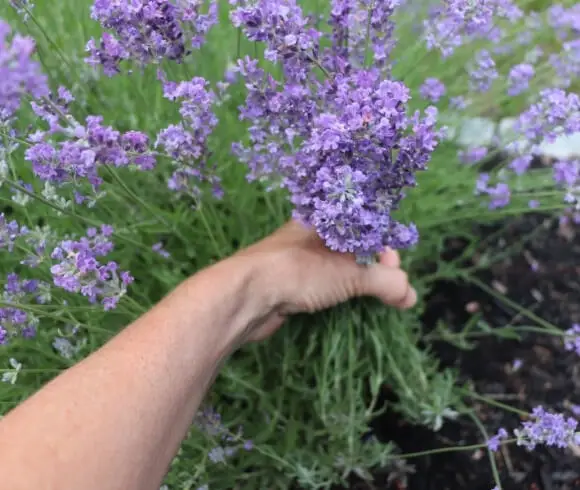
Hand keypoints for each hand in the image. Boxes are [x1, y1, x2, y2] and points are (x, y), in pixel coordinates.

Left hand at [233, 220, 416, 341]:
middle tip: (394, 290)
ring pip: (340, 269)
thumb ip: (384, 281)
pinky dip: (344, 294)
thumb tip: (410, 295)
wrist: (246, 296)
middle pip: (355, 249)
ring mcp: (301, 262)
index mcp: (325, 220)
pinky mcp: (293, 286)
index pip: (364, 226)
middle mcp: (313, 237)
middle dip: (378, 269)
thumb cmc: (299, 271)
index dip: (384, 246)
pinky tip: (353, 306)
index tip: (397, 269)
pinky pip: (326, 286)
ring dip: (363, 284)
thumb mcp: (348, 273)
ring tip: (384, 301)